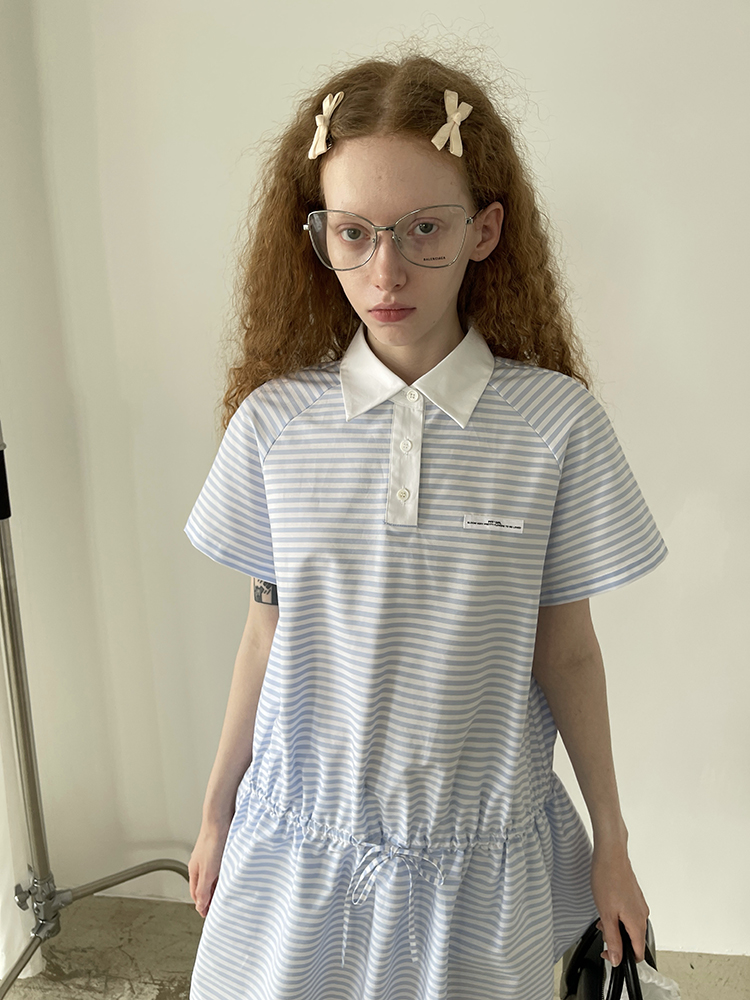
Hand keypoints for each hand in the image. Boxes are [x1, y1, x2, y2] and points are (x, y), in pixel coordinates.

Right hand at [188, 820, 231, 918]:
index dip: (202, 905)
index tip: (209, 916)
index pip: (196, 894)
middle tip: (220, 909)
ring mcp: (212, 857)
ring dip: (220, 886)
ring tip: (228, 897)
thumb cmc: (212, 843)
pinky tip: (233, 878)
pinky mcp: (222, 850)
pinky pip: (223, 868)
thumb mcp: (207, 872)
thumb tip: (200, 906)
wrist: (221, 819)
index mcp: (194, 871)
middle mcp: (202, 864)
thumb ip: (203, 890)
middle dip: (211, 897)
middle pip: (205, 886)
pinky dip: (226, 876)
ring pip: (215, 877)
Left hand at [590, 842, 648, 965]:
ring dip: (616, 926)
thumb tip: (616, 959)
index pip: (638, 953)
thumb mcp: (606, 915)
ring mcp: (639, 905)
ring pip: (630, 926)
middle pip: (633, 940)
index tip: (608, 952)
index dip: (622, 958)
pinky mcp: (634, 896)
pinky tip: (606, 905)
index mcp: (638, 923)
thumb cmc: (608, 879)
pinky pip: (628, 914)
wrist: (611, 855)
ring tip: (602, 915)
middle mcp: (642, 915)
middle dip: (616, 940)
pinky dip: (618, 915)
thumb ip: (612, 939)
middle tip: (602, 928)